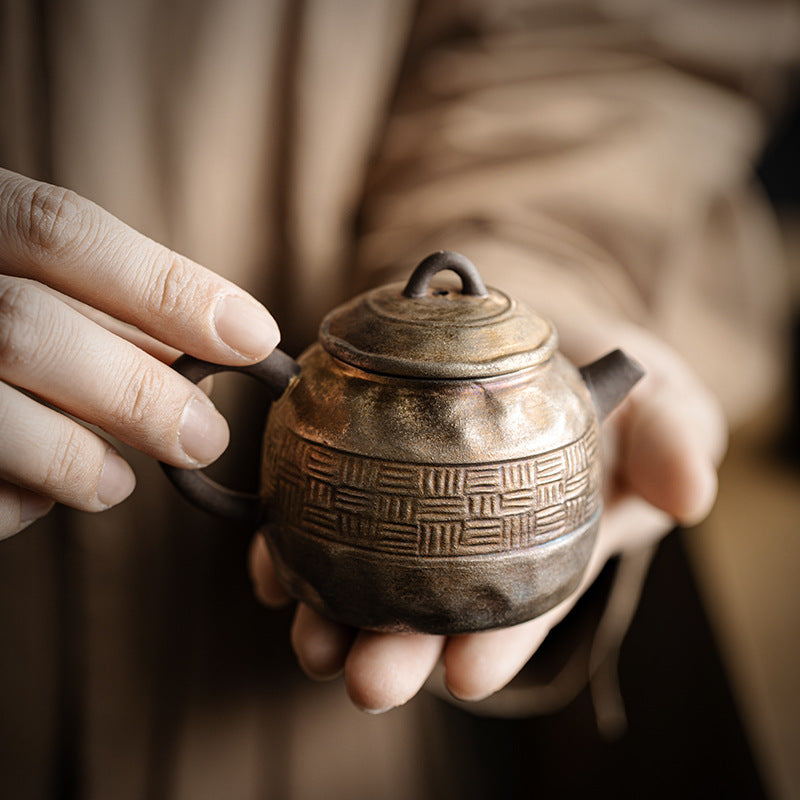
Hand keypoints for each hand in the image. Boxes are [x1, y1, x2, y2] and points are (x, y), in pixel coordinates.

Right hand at [0, 169, 279, 539]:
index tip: (254, 337)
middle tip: (205, 439)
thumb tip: (221, 349)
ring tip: (117, 485)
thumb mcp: (35, 285)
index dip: (168, 288)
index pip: (61, 230)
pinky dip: (16, 500)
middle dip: (136, 393)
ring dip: (74, 456)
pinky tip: (38, 495)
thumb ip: (108, 311)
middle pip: (27, 326)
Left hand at [249, 310, 725, 711]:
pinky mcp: (361, 459)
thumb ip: (675, 439)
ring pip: (365, 570)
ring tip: (309, 640)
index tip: (467, 674)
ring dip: (332, 610)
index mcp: (540, 541)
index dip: (499, 643)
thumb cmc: (601, 371)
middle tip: (367, 681)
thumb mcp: (660, 398)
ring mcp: (408, 501)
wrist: (528, 320)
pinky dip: (293, 537)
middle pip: (429, 603)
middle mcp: (467, 535)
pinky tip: (271, 561)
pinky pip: (320, 505)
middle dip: (397, 651)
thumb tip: (689, 493)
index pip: (522, 604)